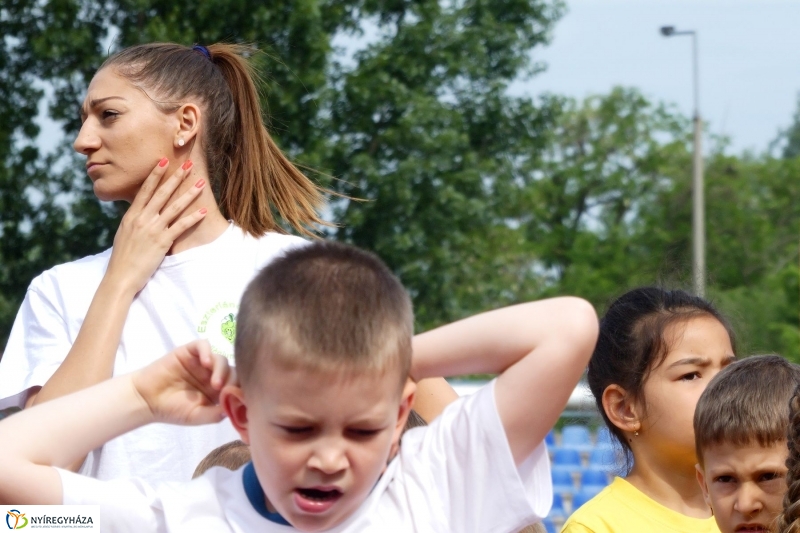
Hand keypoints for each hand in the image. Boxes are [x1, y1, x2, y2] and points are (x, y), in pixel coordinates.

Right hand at [106, 158, 206, 292]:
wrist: (120, 276)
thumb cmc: (122, 257)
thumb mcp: (124, 233)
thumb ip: (134, 220)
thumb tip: (140, 210)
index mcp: (132, 215)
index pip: (145, 190)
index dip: (155, 174)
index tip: (163, 160)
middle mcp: (142, 219)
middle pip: (162, 193)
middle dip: (176, 177)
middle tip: (188, 164)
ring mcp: (153, 230)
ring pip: (175, 207)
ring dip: (189, 194)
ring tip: (201, 183)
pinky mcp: (162, 242)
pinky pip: (181, 227)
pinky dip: (192, 219)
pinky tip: (203, 212)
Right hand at [131, 340, 234, 425]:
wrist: (146, 400)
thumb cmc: (172, 409)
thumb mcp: (196, 416)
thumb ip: (215, 414)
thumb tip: (235, 409)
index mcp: (217, 390)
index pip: (236, 384)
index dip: (240, 389)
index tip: (238, 398)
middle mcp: (212, 374)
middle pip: (232, 370)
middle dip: (232, 380)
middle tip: (222, 390)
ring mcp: (201, 362)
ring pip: (220, 358)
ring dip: (221, 369)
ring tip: (214, 383)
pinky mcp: (189, 352)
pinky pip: (203, 345)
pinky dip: (207, 351)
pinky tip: (206, 363)